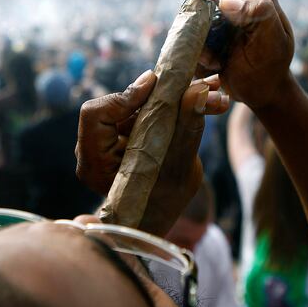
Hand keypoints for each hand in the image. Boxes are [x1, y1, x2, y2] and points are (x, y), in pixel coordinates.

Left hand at [75, 71, 228, 233]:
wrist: (159, 222)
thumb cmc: (164, 208)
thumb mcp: (181, 174)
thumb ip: (187, 131)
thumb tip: (198, 91)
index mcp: (96, 165)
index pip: (96, 116)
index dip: (124, 96)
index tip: (154, 84)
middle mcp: (97, 150)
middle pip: (123, 106)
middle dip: (164, 92)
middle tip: (198, 85)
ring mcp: (111, 141)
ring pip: (140, 106)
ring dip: (176, 96)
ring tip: (211, 92)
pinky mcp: (127, 134)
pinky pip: (147, 113)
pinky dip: (175, 106)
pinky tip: (206, 103)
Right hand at [201, 0, 293, 109]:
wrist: (263, 91)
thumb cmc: (271, 66)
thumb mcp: (272, 40)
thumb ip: (258, 13)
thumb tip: (225, 2)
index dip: (203, 10)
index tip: (209, 37)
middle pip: (198, 4)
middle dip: (200, 32)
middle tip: (214, 58)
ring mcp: (223, 16)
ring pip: (191, 23)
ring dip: (199, 46)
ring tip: (216, 63)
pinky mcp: (212, 32)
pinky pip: (191, 38)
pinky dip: (198, 53)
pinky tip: (214, 65)